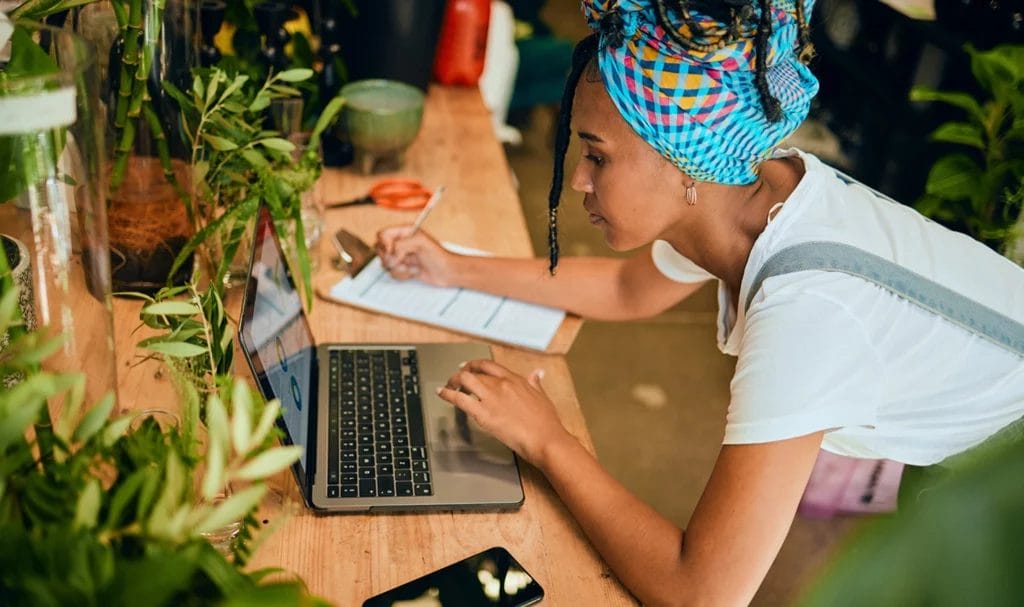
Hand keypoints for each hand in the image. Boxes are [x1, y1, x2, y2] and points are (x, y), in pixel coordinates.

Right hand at [375, 225, 456, 286]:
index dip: (384, 244)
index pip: (382, 234)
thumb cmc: (438, 255)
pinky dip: (403, 274)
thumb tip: (389, 254)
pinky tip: (415, 271)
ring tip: (413, 266)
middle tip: (403, 260)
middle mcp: (401, 243)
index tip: (392, 251)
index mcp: (404, 231)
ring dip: (399, 268)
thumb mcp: (420, 243)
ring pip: (386, 263)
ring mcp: (401, 256)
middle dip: (391, 258)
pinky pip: (393, 273)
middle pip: (380, 249)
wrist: (447, 272)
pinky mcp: (403, 269)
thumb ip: (400, 245)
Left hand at [436, 359, 574, 466]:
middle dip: (461, 374)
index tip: (468, 367)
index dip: (475, 364)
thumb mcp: (542, 397)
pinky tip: (441, 394)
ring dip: (452, 381)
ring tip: (447, 387)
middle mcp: (501, 385)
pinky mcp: (483, 414)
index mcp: (515, 380)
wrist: (545, 439)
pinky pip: (460, 399)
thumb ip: (535, 383)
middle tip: (455, 379)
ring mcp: (491, 398)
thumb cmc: (546, 423)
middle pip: (474, 372)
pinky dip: (447, 394)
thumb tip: (537, 373)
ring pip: (464, 380)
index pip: (490, 365)